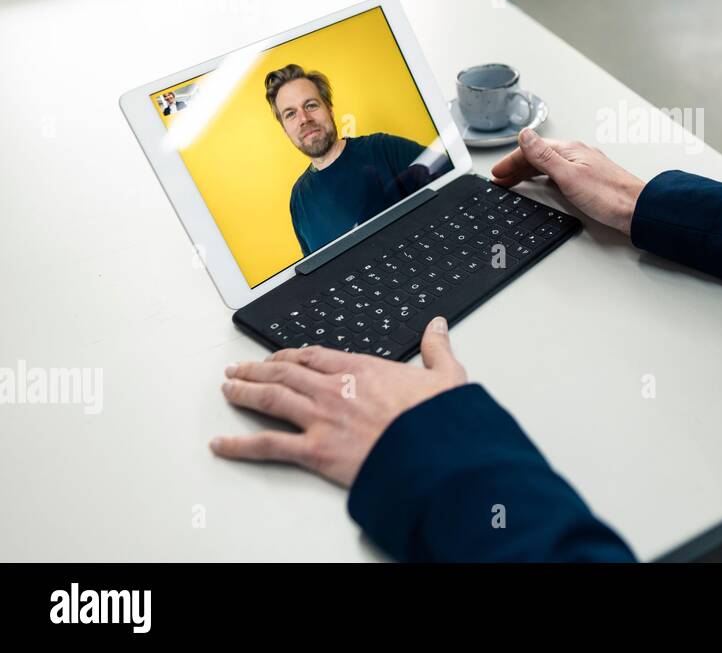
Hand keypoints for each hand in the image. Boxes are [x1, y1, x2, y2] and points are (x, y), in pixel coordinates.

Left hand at [211, 317, 466, 486]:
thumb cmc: (437, 418)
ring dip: (244, 392)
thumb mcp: (446, 374)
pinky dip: (240, 445)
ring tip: (228, 389)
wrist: (432, 450)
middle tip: (239, 369)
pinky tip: (221, 445)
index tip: (280, 357)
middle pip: (284, 373)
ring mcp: (320, 418)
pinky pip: (268, 445)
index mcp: (361, 369)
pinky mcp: (315, 450)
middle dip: (257, 370)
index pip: (314, 356)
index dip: (292, 355)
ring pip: (270, 399)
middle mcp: (334, 389)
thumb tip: (438, 325)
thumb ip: (437, 348)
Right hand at [491, 128, 645, 234]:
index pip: (531, 149)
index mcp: (569, 150)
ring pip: (548, 165)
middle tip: (500, 179)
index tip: (496, 172)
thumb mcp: (569, 175)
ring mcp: (584, 167)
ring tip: (513, 181)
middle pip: (538, 156)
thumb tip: (525, 134)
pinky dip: (542, 178)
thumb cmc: (609, 196)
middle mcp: (576, 155)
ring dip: (528, 171)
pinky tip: (543, 184)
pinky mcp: (589, 180)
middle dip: (516, 166)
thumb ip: (544, 156)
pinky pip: (558, 174)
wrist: (637, 211)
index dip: (510, 161)